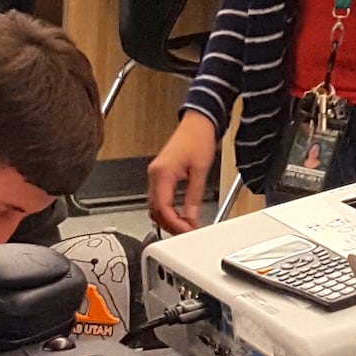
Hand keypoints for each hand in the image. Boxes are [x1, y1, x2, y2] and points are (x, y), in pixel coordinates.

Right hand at [147, 111, 219, 234]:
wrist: (197, 122)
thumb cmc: (198, 138)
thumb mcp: (201, 170)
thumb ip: (194, 196)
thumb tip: (191, 217)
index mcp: (162, 173)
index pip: (163, 208)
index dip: (174, 224)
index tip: (187, 231)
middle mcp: (154, 175)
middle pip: (155, 210)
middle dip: (170, 225)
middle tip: (187, 233)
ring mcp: (155, 175)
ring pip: (154, 206)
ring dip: (168, 219)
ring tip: (185, 227)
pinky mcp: (159, 174)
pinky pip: (158, 198)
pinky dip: (167, 210)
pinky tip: (179, 215)